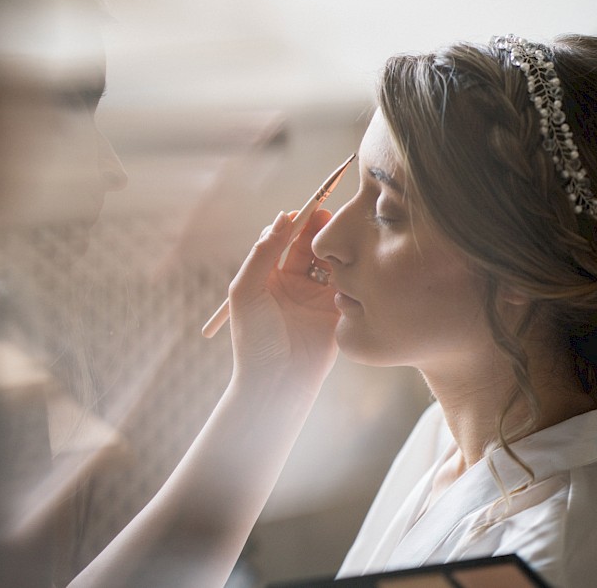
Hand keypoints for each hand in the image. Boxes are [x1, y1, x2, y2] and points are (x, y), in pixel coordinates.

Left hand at [227, 209, 338, 394]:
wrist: (277, 382)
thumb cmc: (254, 339)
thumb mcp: (246, 291)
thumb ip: (262, 253)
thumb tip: (282, 218)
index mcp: (266, 277)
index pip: (279, 239)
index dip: (291, 224)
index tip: (301, 214)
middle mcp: (290, 284)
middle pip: (306, 245)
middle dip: (316, 228)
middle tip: (327, 215)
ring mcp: (314, 297)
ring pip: (328, 261)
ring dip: (333, 247)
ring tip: (339, 237)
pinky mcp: (334, 311)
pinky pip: (345, 283)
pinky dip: (348, 270)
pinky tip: (350, 263)